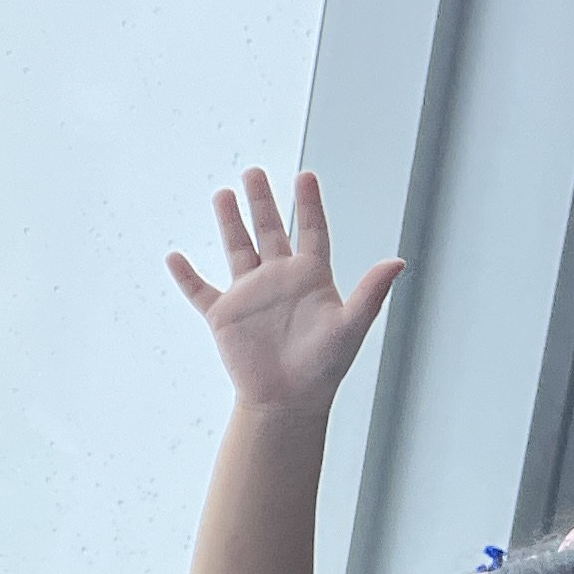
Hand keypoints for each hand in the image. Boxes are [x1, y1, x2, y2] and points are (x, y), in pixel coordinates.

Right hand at [165, 167, 401, 415]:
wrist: (289, 401)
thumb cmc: (325, 367)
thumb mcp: (350, 326)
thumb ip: (370, 292)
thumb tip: (398, 262)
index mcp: (312, 277)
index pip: (312, 231)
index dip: (309, 203)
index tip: (305, 176)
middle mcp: (280, 279)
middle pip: (270, 230)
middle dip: (262, 201)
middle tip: (254, 172)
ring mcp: (250, 295)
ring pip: (238, 249)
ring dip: (230, 223)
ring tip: (223, 194)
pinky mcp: (224, 316)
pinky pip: (200, 291)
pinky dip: (186, 275)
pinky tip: (175, 257)